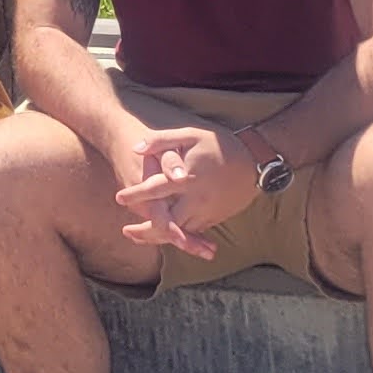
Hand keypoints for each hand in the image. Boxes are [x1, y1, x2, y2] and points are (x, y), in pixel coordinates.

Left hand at [115, 126, 252, 254]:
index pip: (156, 190)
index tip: (119, 198)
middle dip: (146, 231)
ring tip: (138, 236)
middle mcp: (197, 199)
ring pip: (181, 231)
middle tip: (126, 231)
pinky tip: (164, 237)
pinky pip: (194, 231)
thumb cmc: (218, 145)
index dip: (136, 195)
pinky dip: (178, 236)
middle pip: (168, 223)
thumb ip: (161, 141)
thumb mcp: (189, 135)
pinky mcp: (215, 217)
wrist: (254, 161)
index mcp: (188, 178)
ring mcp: (208, 211)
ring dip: (160, 237)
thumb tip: (135, 148)